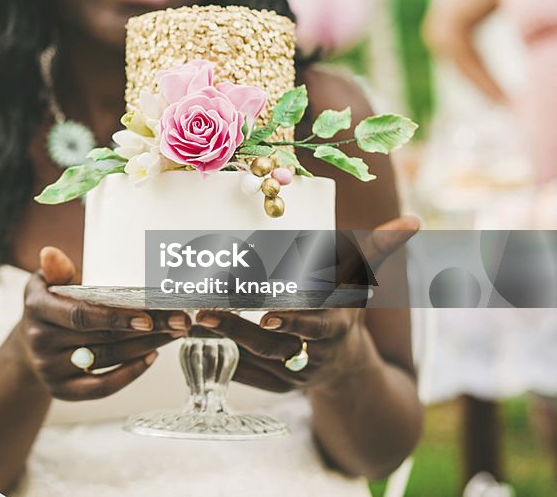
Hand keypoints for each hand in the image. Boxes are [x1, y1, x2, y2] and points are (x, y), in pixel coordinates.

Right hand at [18, 247, 188, 400]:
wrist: (28, 347)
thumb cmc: (49, 306)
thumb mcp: (46, 283)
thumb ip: (57, 270)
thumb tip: (50, 252)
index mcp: (38, 308)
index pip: (81, 314)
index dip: (115, 317)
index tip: (149, 317)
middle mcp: (40, 340)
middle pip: (102, 337)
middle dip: (146, 330)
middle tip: (178, 321)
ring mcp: (50, 369)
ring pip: (108, 360)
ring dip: (146, 347)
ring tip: (173, 333)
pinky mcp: (61, 391)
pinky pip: (101, 387)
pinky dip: (130, 373)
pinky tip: (151, 357)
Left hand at [195, 216, 419, 392]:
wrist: (345, 364)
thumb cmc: (345, 308)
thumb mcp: (360, 279)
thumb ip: (379, 249)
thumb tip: (414, 220)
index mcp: (335, 326)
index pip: (314, 326)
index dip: (293, 322)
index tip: (268, 314)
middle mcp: (314, 353)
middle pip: (273, 346)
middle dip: (238, 330)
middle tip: (205, 313)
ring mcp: (293, 374)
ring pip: (253, 361)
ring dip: (222, 342)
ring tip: (192, 322)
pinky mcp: (274, 385)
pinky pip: (245, 377)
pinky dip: (220, 359)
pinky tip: (194, 340)